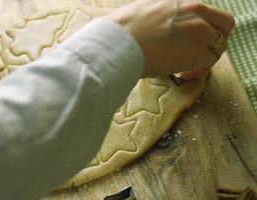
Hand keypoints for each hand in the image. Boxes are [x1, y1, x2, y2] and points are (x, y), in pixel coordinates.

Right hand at [106, 0, 234, 77]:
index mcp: (182, 1)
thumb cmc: (120, 30)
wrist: (117, 43)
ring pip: (218, 45)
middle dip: (215, 40)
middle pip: (224, 25)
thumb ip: (160, 15)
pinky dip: (199, 70)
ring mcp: (199, 31)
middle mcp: (195, 11)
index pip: (207, 13)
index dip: (204, 28)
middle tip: (201, 54)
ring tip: (188, 69)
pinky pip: (209, 62)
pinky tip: (183, 75)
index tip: (192, 41)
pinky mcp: (196, 52)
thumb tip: (157, 27)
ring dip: (205, 57)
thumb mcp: (143, 10)